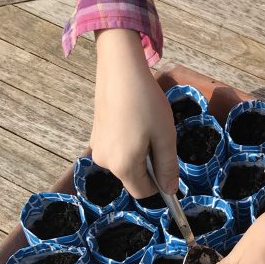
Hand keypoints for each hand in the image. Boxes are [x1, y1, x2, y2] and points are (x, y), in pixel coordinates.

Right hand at [92, 29, 177, 197]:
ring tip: (146, 125)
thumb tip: (170, 191)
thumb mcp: (165, 136)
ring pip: (125, 162)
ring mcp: (97, 148)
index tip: (168, 163)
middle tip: (158, 136)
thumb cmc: (146, 103)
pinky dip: (128, 142)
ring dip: (139, 152)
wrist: (120, 71)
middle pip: (133, 177)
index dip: (159, 184)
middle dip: (149, 165)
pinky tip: (133, 119)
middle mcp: (105, 162)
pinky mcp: (95, 135)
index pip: (143, 192)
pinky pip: (116, 148)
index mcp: (123, 166)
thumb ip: (168, 166)